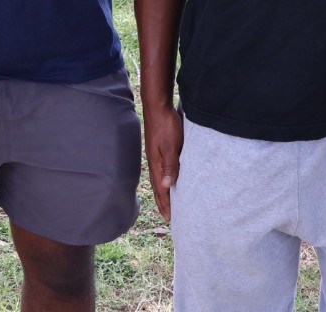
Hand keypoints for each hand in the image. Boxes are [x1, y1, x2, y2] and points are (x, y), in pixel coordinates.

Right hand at [142, 103, 183, 221]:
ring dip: (164, 193)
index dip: (166, 204)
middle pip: (159, 187)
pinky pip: (162, 171)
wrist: (157, 105)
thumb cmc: (166, 125)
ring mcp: (156, 156)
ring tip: (168, 203)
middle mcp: (155, 163)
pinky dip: (165, 180)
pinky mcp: (159, 149)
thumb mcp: (171, 146)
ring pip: (160, 179)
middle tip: (169, 217)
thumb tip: (167, 186)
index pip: (162, 190)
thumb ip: (170, 165)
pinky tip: (169, 179)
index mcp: (157, 165)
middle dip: (164, 203)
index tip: (171, 219)